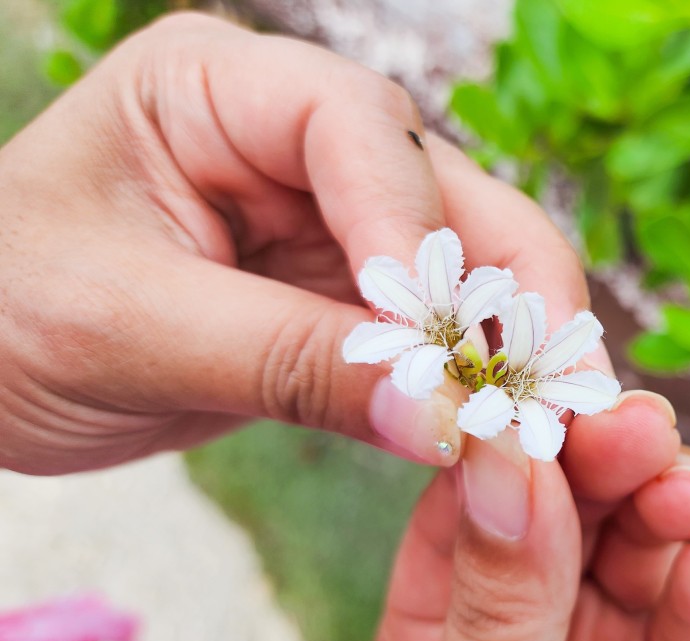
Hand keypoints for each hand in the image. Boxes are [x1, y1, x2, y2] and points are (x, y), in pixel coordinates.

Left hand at [0, 12, 595, 473]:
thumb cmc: (0, 317)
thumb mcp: (129, 331)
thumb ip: (290, 365)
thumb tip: (446, 417)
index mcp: (218, 88)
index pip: (355, 128)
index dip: (412, 228)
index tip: (446, 338)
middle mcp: (289, 140)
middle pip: (436, 192)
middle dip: (497, 289)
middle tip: (550, 386)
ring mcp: (321, 217)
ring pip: (450, 264)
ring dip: (495, 340)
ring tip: (540, 414)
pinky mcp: (333, 292)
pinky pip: (419, 330)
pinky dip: (455, 377)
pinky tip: (488, 419)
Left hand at [343, 395, 689, 640]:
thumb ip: (490, 597)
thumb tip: (502, 453)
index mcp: (434, 619)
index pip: (471, 507)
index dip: (513, 444)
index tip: (542, 396)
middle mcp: (514, 619)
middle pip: (568, 516)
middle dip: (608, 465)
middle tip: (633, 425)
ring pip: (639, 560)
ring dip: (671, 514)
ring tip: (687, 491)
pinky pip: (689, 635)